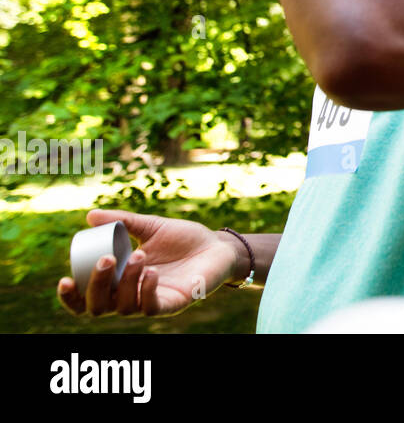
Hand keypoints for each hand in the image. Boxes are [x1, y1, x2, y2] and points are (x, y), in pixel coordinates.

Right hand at [57, 209, 240, 317]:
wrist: (217, 244)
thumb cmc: (183, 238)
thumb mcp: (150, 227)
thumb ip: (122, 222)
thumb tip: (90, 216)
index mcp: (119, 281)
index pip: (86, 299)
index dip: (71, 296)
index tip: (64, 279)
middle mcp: (130, 296)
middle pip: (98, 307)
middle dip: (97, 285)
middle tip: (107, 259)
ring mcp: (150, 302)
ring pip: (123, 307)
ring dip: (127, 282)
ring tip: (140, 256)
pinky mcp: (172, 305)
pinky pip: (151, 308)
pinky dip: (146, 291)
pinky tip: (152, 272)